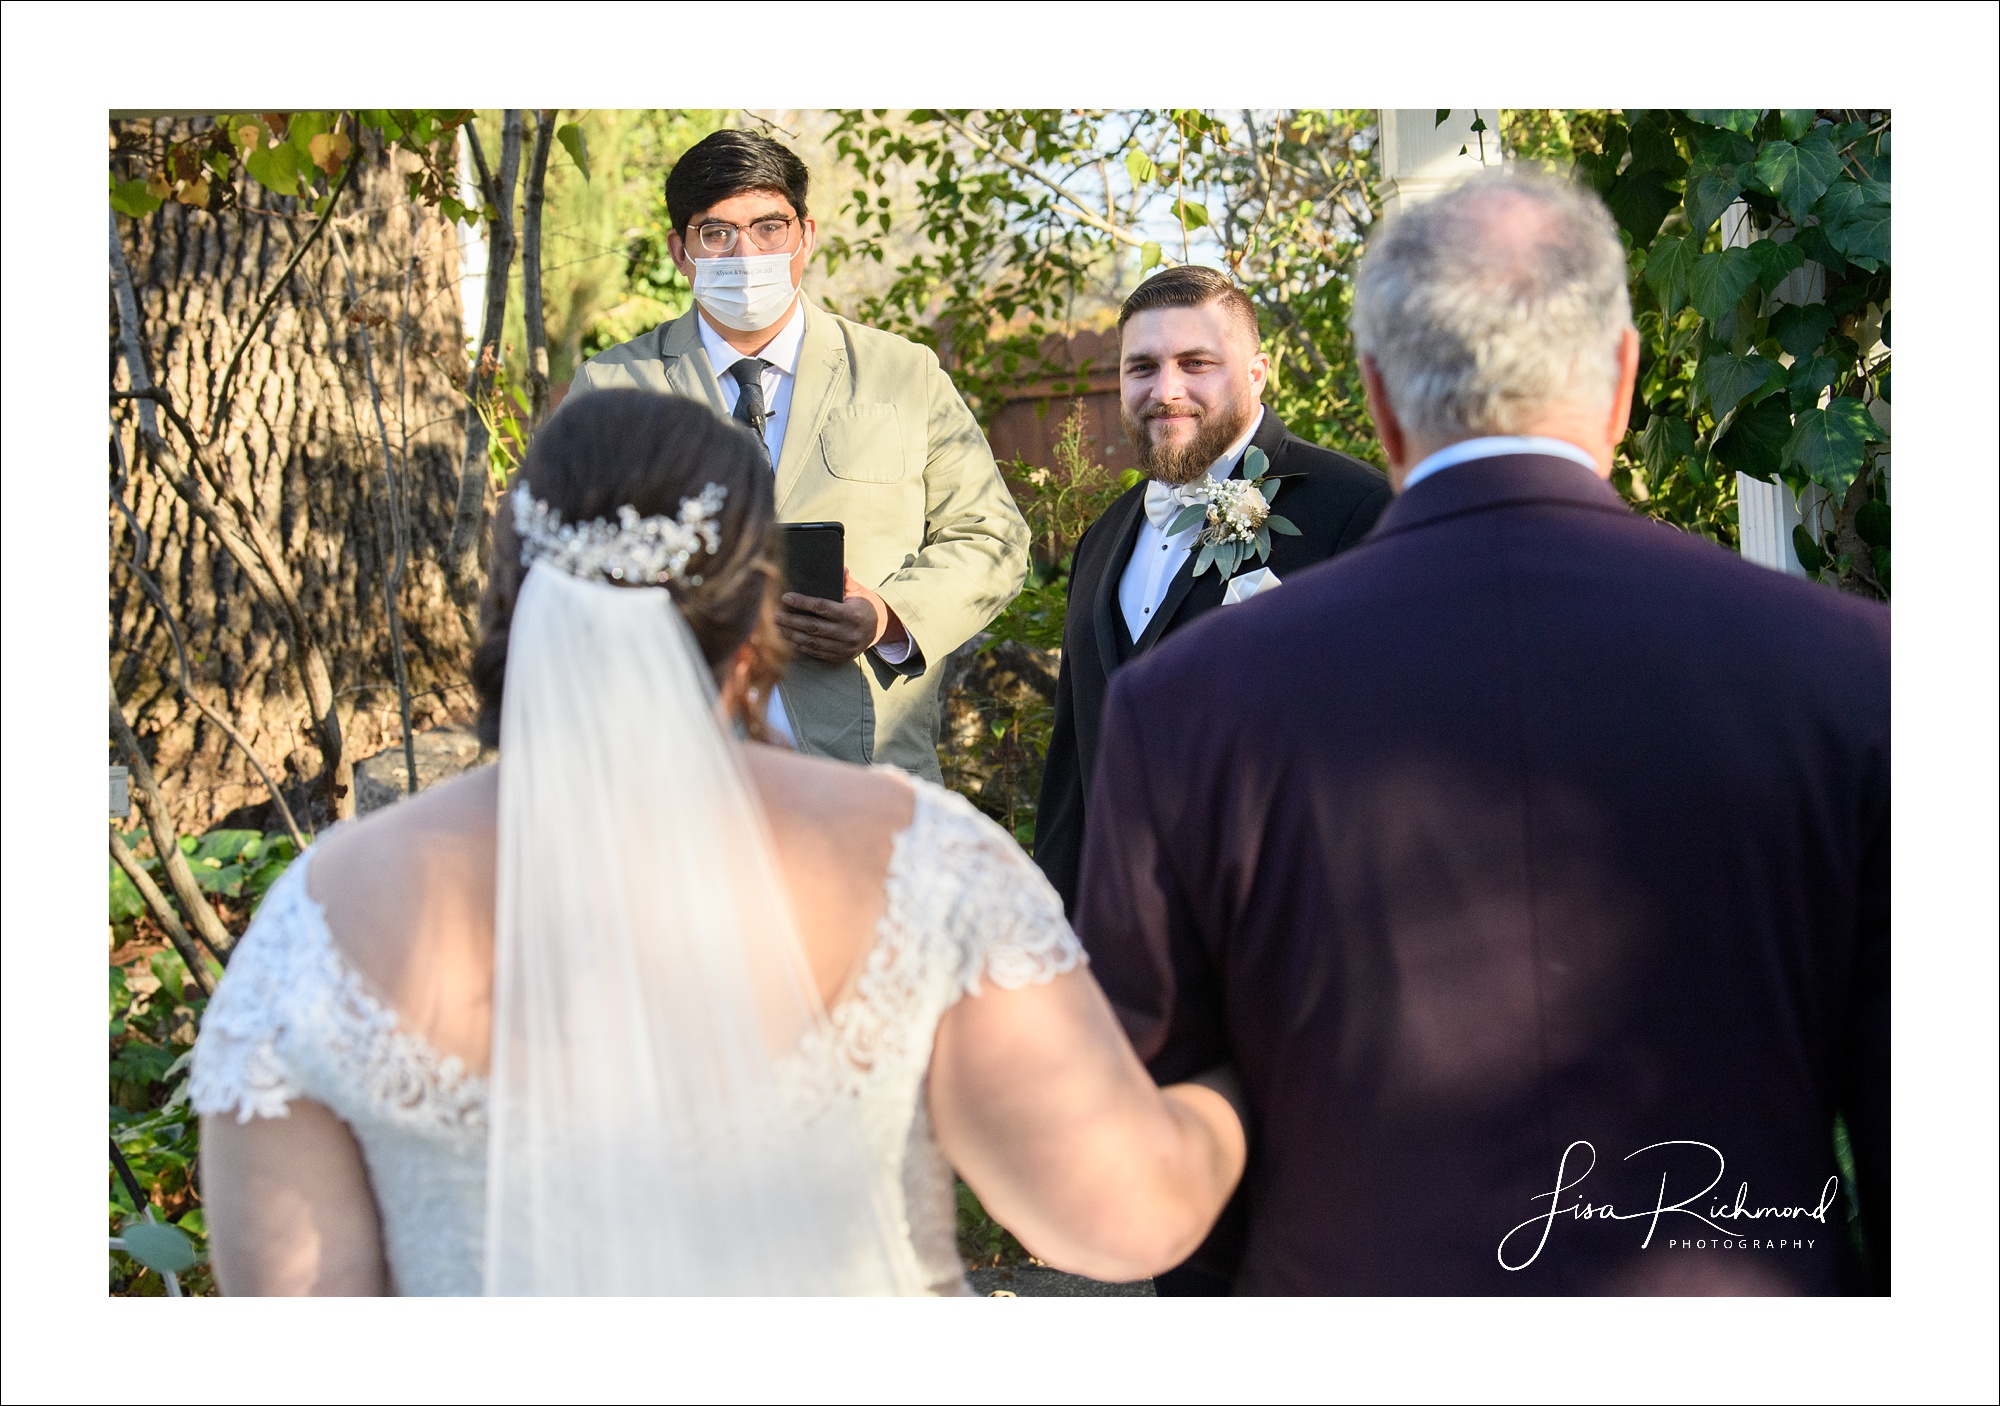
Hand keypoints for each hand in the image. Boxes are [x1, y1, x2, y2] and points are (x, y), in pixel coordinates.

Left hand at [777, 570, 906, 664]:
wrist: (880, 627)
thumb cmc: (865, 605)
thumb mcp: (858, 591)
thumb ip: (846, 582)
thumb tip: (841, 569)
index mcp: (852, 615)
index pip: (822, 608)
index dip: (802, 603)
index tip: (786, 598)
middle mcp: (848, 633)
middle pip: (813, 627)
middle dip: (791, 621)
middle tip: (774, 615)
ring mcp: (844, 648)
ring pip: (812, 643)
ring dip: (792, 636)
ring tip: (777, 628)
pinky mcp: (840, 657)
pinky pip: (816, 653)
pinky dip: (801, 647)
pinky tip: (789, 640)